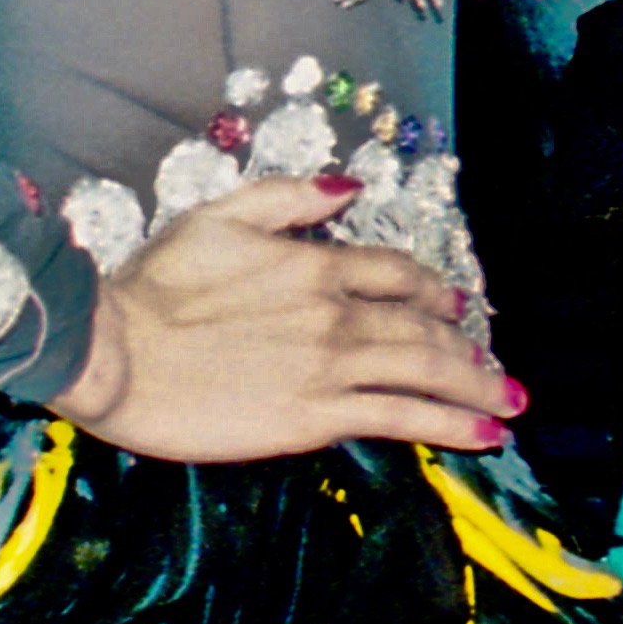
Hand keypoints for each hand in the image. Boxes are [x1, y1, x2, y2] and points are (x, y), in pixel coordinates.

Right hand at [48, 174, 520, 461]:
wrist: (113, 350)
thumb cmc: (156, 284)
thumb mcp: (222, 215)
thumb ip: (292, 197)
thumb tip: (350, 187)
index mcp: (316, 264)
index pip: (397, 274)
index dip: (434, 291)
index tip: (456, 306)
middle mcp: (336, 313)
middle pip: (423, 327)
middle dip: (468, 348)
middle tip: (498, 368)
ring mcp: (330, 367)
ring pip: (425, 371)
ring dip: (476, 388)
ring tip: (509, 404)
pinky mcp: (314, 417)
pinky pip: (399, 419)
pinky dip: (450, 427)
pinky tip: (482, 436)